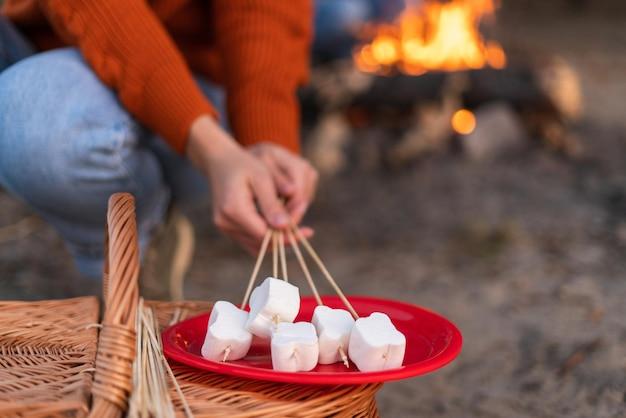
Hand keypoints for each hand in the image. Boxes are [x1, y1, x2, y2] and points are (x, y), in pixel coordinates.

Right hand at [186, 116, 311, 252]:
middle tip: (307, 230)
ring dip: (278, 239)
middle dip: (286, 237)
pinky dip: (268, 238)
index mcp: (233, 209)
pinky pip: (252, 242)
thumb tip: (284, 226)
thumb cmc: (244, 165)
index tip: (308, 230)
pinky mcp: (228, 229)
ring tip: (297, 228)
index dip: (287, 234)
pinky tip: (283, 229)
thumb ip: (272, 203)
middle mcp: (225, 222)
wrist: (221, 162)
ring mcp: (225, 228)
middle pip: (262, 242)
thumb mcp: (262, 178)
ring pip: (258, 246)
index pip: (265, 234)